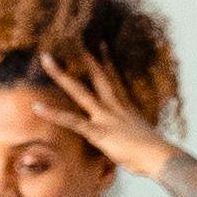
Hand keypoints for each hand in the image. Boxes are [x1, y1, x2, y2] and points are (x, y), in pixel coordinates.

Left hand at [37, 50, 176, 178]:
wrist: (159, 156)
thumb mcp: (143, 138)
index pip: (114, 79)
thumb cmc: (154, 153)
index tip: (101, 44)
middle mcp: (114, 106)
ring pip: (79, 91)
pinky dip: (53, 114)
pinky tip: (37, 107)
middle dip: (85, 57)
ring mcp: (104, 116)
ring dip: (61, 75)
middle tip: (73, 40)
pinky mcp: (98, 131)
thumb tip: (133, 138)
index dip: (107, 62)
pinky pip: (71, 121)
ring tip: (46, 59)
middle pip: (97, 76)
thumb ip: (133, 133)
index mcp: (126, 107)